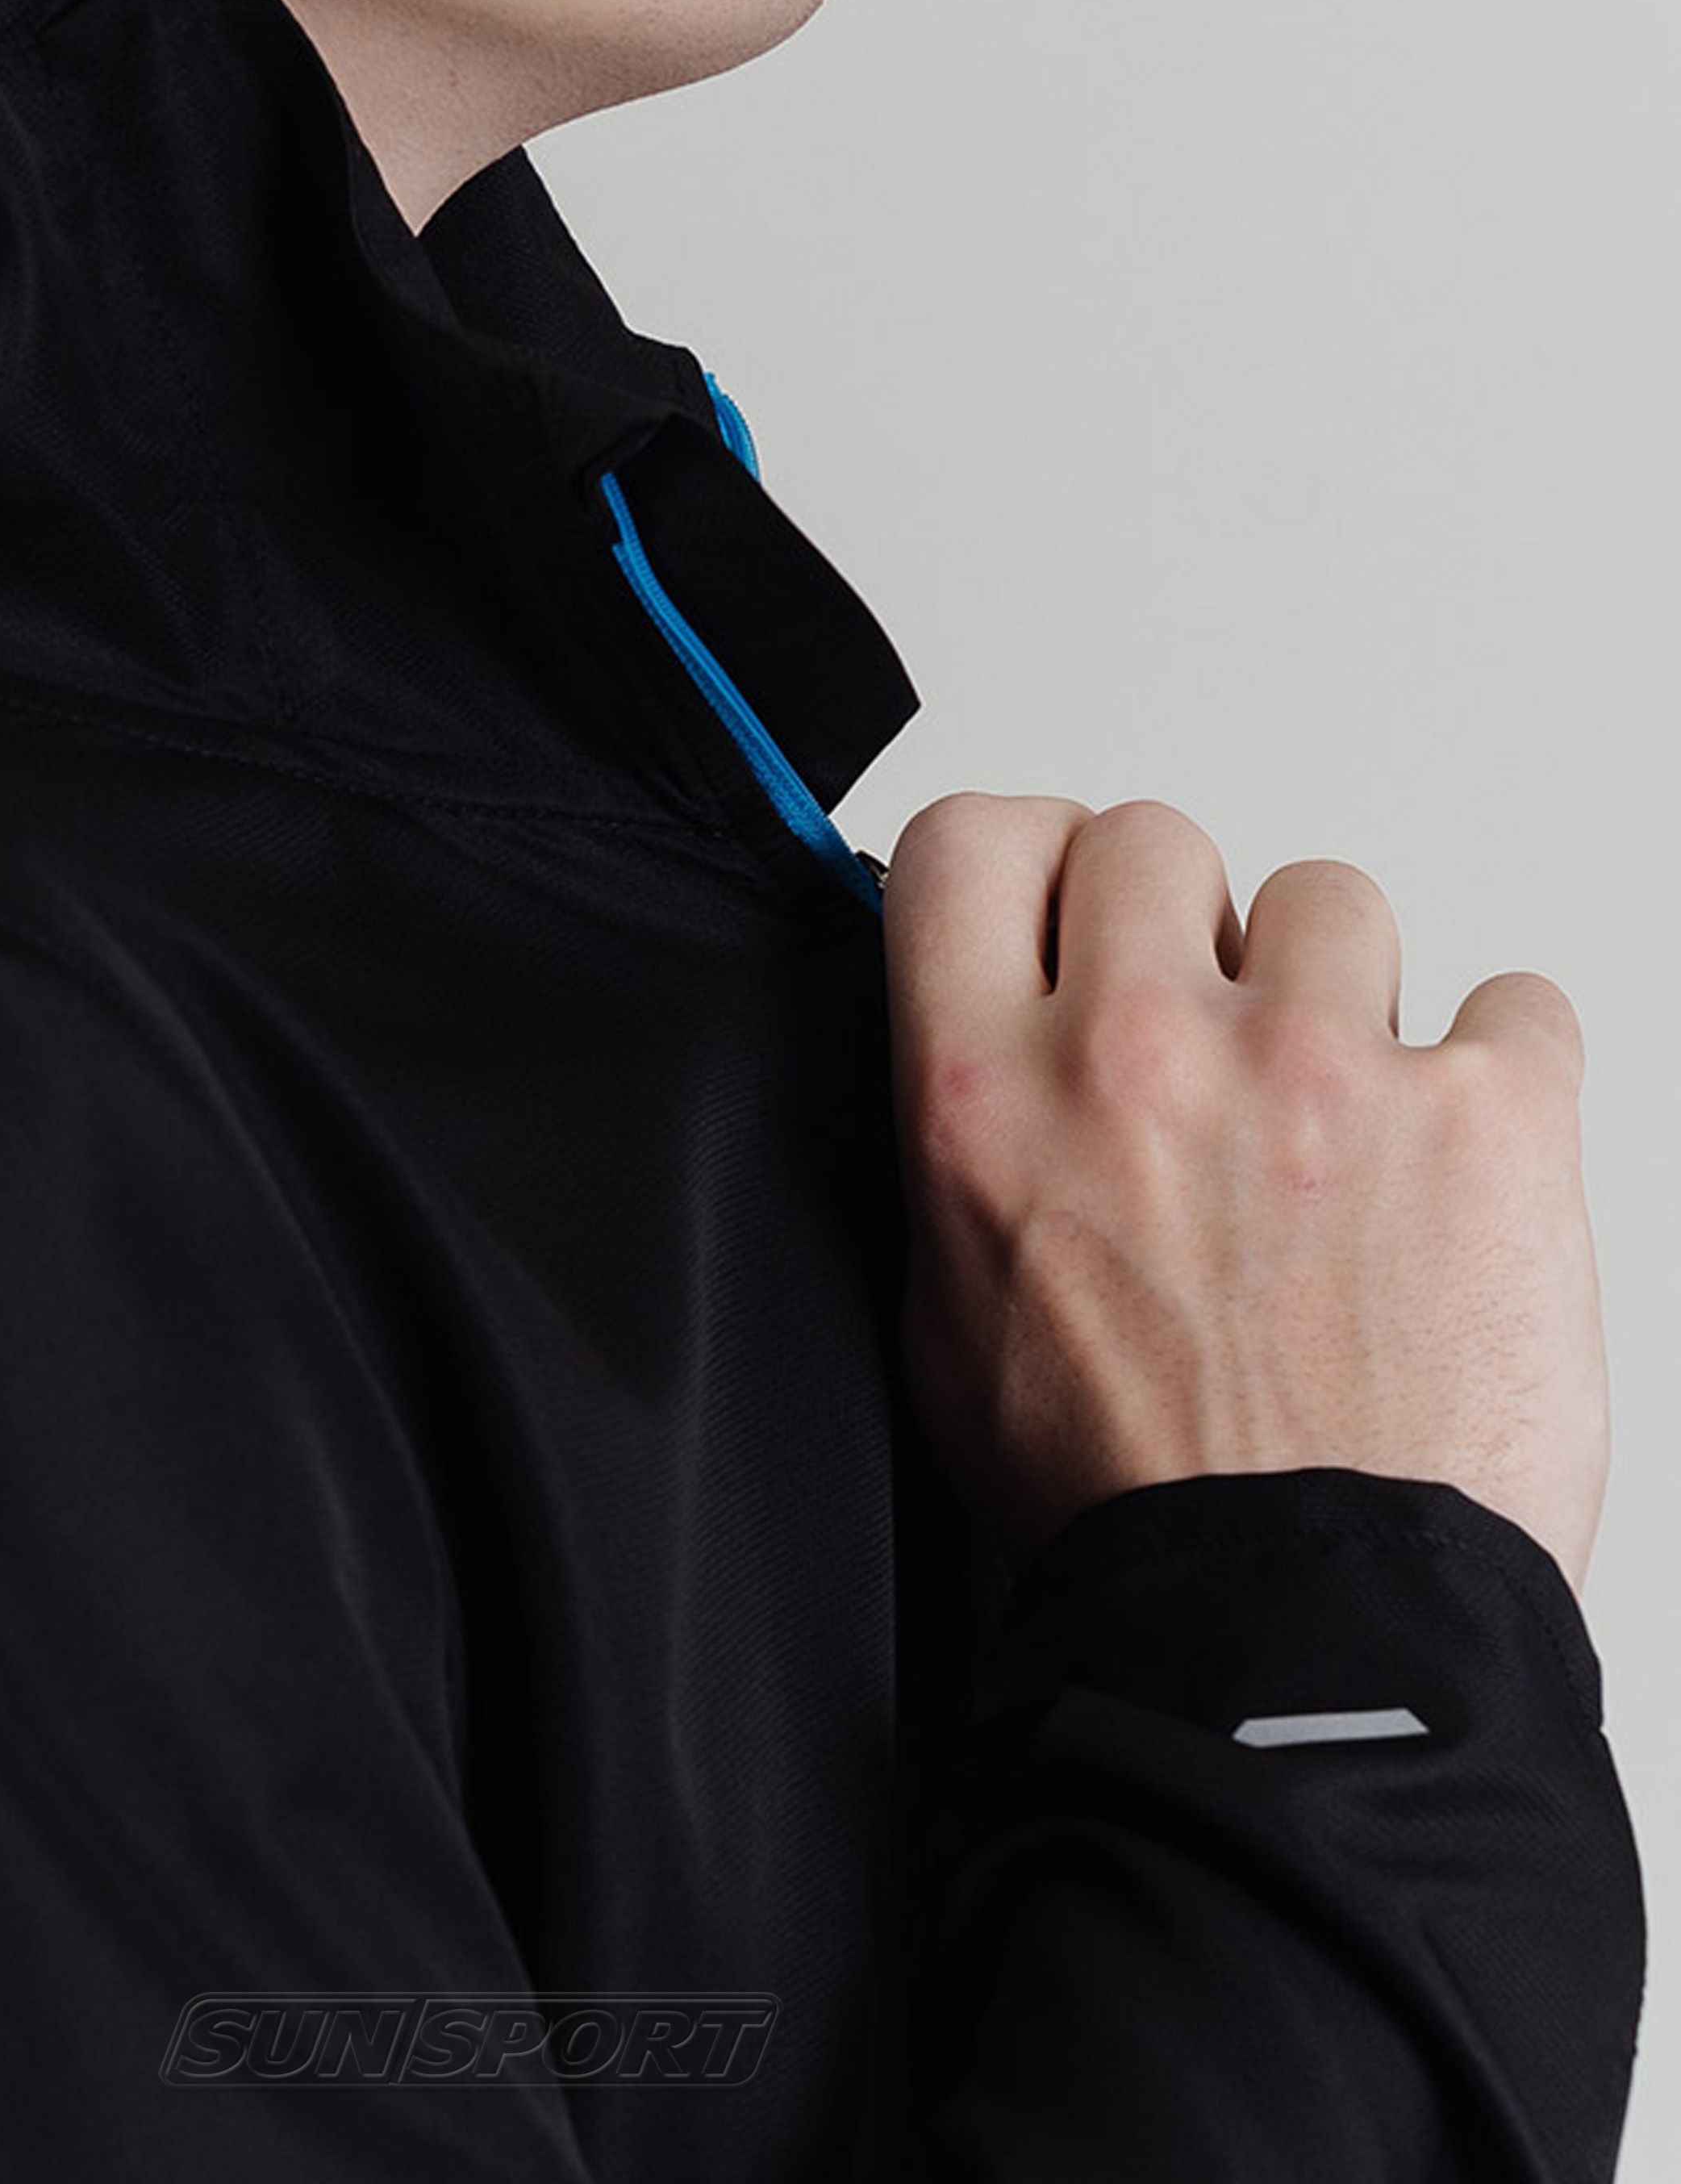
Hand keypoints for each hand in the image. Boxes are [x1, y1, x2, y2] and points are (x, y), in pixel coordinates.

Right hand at [880, 793, 1608, 1601]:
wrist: (1297, 1627)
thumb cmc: (1126, 1499)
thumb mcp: (948, 1319)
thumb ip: (964, 1151)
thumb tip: (988, 1062)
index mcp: (988, 1096)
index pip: (971, 840)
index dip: (1019, 860)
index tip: (1056, 906)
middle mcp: (1142, 1049)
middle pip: (1153, 837)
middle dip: (1176, 923)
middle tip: (1201, 1034)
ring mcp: (1323, 1065)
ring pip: (1331, 900)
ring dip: (1333, 993)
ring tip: (1338, 1127)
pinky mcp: (1487, 1112)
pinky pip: (1515, 999)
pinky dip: (1494, 1071)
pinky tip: (1453, 1166)